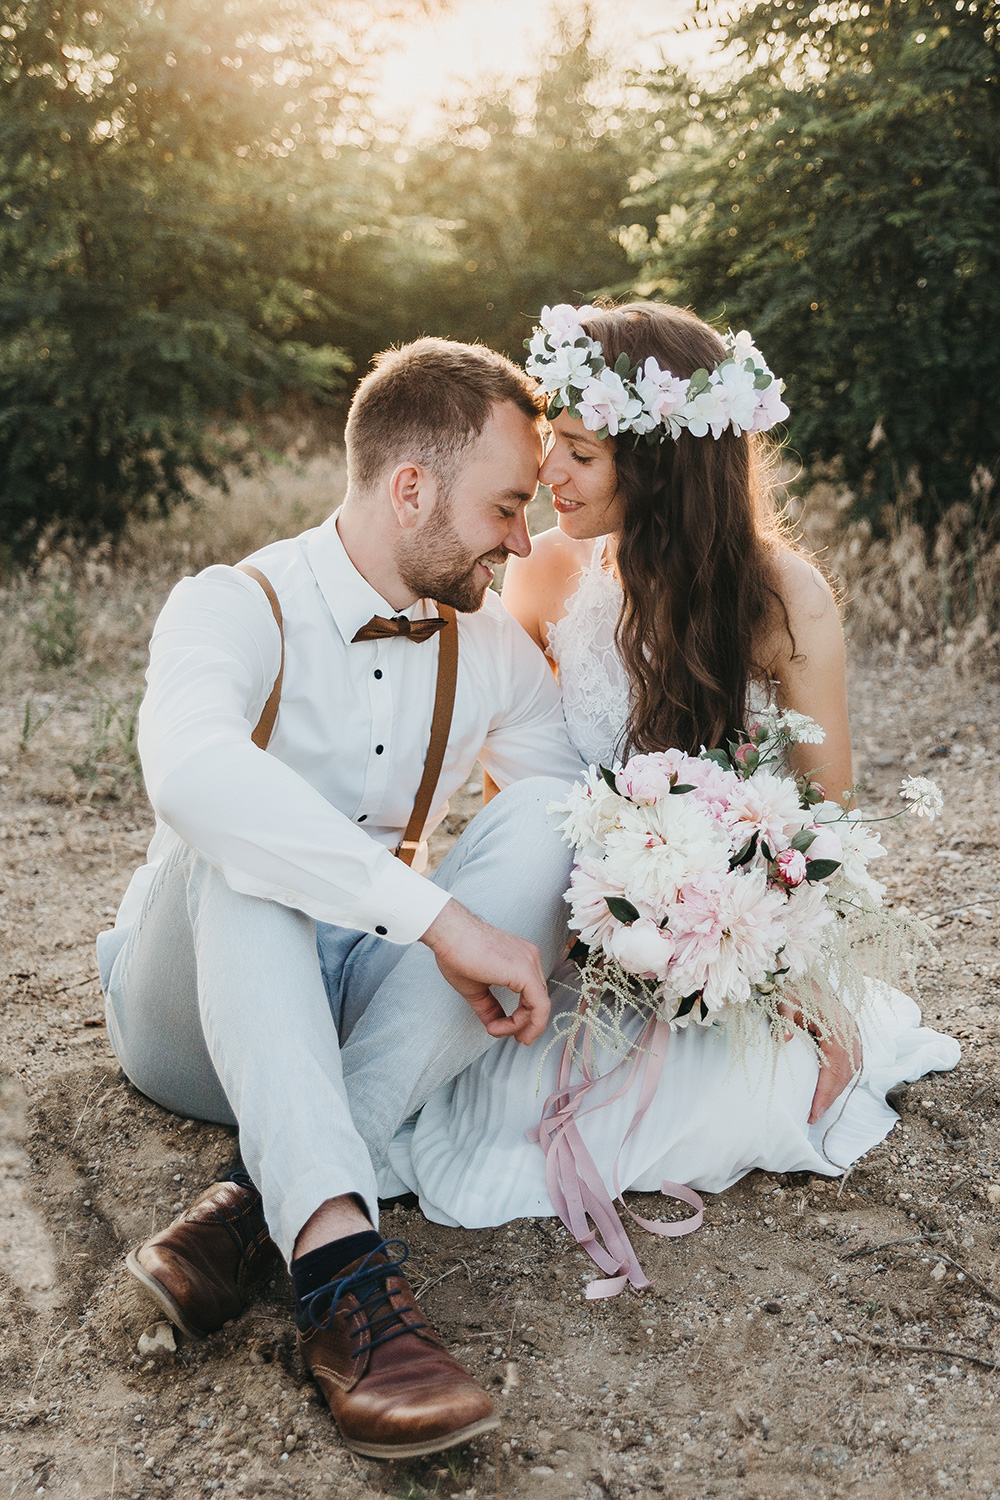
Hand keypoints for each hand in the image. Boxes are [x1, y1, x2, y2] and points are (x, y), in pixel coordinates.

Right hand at [420, 899, 550, 1044]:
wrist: (449, 934)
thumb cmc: (457, 953)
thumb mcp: (476, 988)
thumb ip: (489, 1007)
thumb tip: (494, 1027)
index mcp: (522, 959)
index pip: (532, 994)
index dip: (522, 1017)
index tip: (499, 1028)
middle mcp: (531, 958)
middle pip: (538, 1001)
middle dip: (524, 1024)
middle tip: (508, 1036)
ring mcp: (531, 963)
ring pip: (540, 1007)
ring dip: (520, 1026)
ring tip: (496, 1031)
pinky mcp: (526, 972)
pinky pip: (538, 1007)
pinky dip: (523, 1023)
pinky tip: (500, 1028)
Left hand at [778, 994, 861, 1123]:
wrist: (804, 970)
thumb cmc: (794, 987)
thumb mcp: (783, 1001)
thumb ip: (783, 1019)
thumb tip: (783, 1040)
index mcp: (836, 1026)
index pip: (834, 1068)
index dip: (825, 1094)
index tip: (814, 1113)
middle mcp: (849, 1031)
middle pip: (845, 1073)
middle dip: (831, 1097)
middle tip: (814, 1116)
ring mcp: (852, 1031)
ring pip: (852, 1068)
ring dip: (837, 1088)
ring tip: (821, 1106)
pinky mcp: (850, 1031)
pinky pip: (852, 1059)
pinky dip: (843, 1075)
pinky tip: (831, 1085)